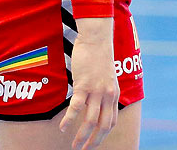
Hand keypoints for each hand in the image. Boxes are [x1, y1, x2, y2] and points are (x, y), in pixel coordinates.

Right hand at [60, 20, 118, 149]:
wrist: (97, 38)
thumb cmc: (99, 56)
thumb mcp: (107, 76)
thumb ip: (104, 90)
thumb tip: (96, 103)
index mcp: (114, 94)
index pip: (111, 122)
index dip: (103, 136)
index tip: (94, 144)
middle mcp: (108, 95)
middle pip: (103, 126)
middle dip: (94, 142)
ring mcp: (96, 90)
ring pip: (90, 121)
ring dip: (81, 136)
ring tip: (74, 146)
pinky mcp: (84, 85)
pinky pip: (76, 108)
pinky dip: (69, 120)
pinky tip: (62, 128)